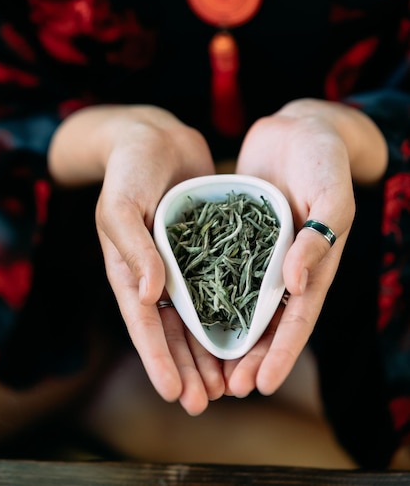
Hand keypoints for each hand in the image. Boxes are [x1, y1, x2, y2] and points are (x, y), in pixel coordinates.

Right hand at [49, 105, 224, 413]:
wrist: (156, 137)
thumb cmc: (131, 169)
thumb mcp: (123, 203)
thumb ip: (133, 247)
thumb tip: (150, 294)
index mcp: (129, 269)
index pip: (144, 323)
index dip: (157, 360)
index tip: (175, 394)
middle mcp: (156, 273)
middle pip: (172, 331)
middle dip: (187, 368)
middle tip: (206, 404)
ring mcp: (181, 264)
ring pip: (197, 317)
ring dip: (209, 351)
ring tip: (228, 384)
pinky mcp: (205, 249)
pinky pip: (220, 287)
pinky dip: (230, 313)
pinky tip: (248, 334)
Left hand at [222, 98, 387, 396]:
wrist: (299, 128)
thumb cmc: (323, 159)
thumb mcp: (330, 193)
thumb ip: (320, 236)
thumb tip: (296, 283)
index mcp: (314, 263)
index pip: (298, 318)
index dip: (282, 353)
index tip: (260, 385)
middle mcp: (286, 264)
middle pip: (267, 320)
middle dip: (249, 356)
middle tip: (226, 389)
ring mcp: (260, 250)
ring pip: (241, 301)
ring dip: (227, 333)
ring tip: (206, 364)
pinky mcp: (238, 232)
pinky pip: (221, 266)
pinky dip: (210, 291)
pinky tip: (187, 309)